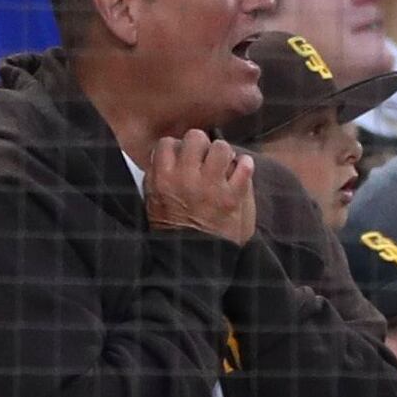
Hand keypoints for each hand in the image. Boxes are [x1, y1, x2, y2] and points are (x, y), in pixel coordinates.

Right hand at [139, 127, 257, 242]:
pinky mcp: (232, 197)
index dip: (176, 147)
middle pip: (195, 137)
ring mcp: (211, 186)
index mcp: (162, 179)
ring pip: (221, 147)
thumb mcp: (151, 201)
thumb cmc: (170, 230)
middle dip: (201, 145)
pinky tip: (242, 169)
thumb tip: (162, 153)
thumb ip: (155, 175)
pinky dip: (245, 166)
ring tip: (223, 163)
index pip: (167, 143)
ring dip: (224, 153)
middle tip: (204, 157)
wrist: (191, 259)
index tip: (181, 156)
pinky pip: (244, 167)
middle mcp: (186, 178)